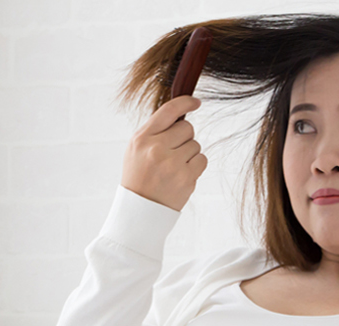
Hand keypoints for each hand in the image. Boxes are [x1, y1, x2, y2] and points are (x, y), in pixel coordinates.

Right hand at [120, 95, 208, 211]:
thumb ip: (155, 131)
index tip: (196, 102)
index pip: (169, 111)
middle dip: (184, 137)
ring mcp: (172, 164)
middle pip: (187, 128)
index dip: (185, 102)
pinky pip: (202, 160)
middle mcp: (156, 149)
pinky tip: (181, 174)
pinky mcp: (185, 178)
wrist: (139, 210)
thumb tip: (181, 114)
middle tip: (172, 153)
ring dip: (189, 154)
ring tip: (173, 168)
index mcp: (142, 139)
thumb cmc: (139, 176)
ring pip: (195, 145)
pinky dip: (195, 166)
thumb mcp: (136, 149)